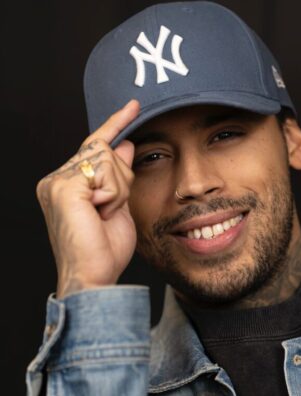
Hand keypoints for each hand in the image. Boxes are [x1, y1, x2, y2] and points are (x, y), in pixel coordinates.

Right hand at [36, 100, 140, 298]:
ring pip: (108, 160)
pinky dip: (113, 195)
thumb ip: (119, 176)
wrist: (93, 276)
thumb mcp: (119, 206)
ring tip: (104, 215)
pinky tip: (100, 212)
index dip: (114, 125)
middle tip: (111, 210)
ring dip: (118, 191)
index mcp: (67, 184)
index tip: (134, 106)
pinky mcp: (64, 186)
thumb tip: (124, 144)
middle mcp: (57, 178)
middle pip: (105, 151)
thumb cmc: (105, 249)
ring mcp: (57, 181)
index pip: (94, 146)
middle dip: (122, 180)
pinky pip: (105, 172)